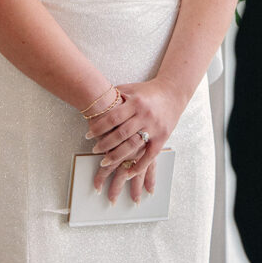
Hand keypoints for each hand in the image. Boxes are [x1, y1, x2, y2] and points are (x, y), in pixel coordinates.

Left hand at [86, 78, 185, 200]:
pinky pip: (149, 156)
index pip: (113, 117)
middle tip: (94, 149)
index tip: (88, 134)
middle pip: (121, 133)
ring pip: (133, 146)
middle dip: (105, 144)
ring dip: (117, 156)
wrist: (173, 93)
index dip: (99, 127)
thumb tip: (96, 98)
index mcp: (135, 102)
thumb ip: (116, 94)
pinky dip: (138, 166)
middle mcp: (145, 116)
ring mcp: (154, 128)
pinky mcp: (162, 138)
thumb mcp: (132, 88)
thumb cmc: (148, 91)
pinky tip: (128, 174)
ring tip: (104, 162)